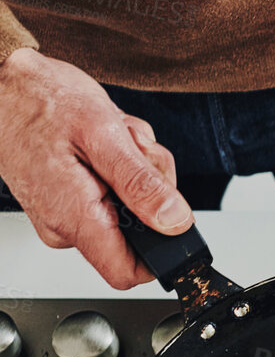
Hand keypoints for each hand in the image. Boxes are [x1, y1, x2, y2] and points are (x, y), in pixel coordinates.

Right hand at [0, 47, 188, 287]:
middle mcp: (66, 224)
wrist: (4, 84)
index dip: (162, 250)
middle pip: (141, 232)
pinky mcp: (70, 198)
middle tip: (133, 151)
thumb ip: (142, 184)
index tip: (171, 215)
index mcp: (75, 217)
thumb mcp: (104, 135)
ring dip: (139, 168)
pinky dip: (124, 163)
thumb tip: (175, 222)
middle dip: (152, 188)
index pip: (127, 272)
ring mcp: (66, 212)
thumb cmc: (41, 100)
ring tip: (115, 139)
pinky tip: (107, 141)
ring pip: (133, 207)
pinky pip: (116, 191)